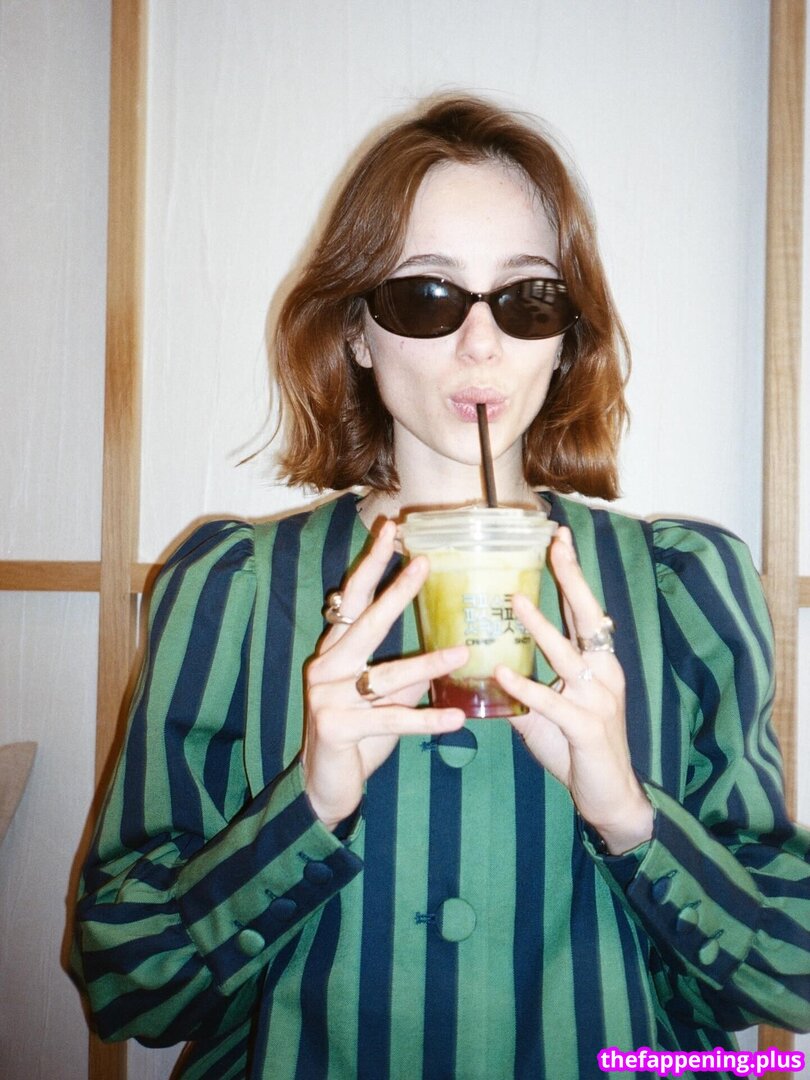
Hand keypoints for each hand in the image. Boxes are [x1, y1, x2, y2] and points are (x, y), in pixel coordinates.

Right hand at [302, 520, 466, 830]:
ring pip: (386, 675)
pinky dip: (426, 720)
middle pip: (366, 623)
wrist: (323, 785)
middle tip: (424, 564)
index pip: (353, 599)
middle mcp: (326, 667)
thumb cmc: (355, 734)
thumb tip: (446, 650)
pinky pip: (390, 720)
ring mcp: (326, 696)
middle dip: (396, 592)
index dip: (371, 564)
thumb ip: (403, 674)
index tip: (391, 530)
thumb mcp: (380, 698)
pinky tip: (456, 718)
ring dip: (427, 664)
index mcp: (335, 651)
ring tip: (462, 654)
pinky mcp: (336, 727)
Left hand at [494, 527, 652, 854]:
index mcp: (598, 663)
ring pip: (568, 655)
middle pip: (588, 618)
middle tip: (554, 544)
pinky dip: (528, 688)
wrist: (609, 798)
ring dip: (540, 628)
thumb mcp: (547, 712)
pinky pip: (553, 703)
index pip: (584, 611)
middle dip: (571, 579)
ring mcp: (598, 700)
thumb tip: (483, 669)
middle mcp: (604, 673)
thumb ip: (521, 688)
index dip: (572, 574)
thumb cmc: (577, 749)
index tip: (557, 538)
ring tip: (514, 601)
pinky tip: (504, 674)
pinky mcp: (587, 729)